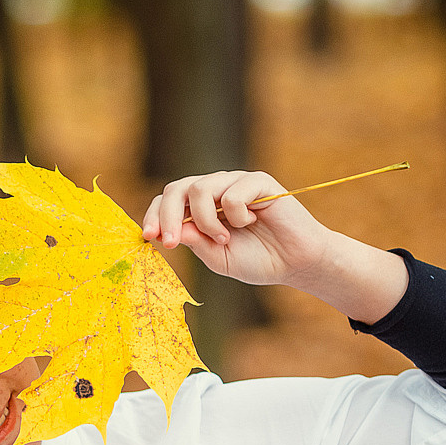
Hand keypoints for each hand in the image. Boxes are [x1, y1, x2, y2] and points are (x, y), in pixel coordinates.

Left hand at [141, 170, 332, 286]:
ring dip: (206, 221)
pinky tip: (250, 222)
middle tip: (172, 242)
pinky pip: (231, 193)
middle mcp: (215, 190)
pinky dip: (235, 214)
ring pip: (200, 188)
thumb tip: (171, 228)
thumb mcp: (217, 257)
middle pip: (177, 188)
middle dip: (168, 216)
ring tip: (224, 240)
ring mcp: (235, 183)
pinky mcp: (258, 182)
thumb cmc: (258, 260)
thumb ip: (195, 241)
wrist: (296, 262)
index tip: (149, 236)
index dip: (154, 216)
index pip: (168, 201)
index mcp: (201, 207)